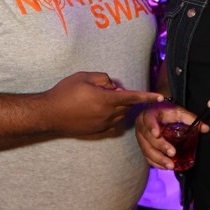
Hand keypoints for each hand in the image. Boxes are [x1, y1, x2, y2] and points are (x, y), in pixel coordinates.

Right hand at [43, 72, 162, 136]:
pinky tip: (95, 110)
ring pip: (119, 115)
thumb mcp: (84, 76)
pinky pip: (111, 123)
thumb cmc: (64, 92)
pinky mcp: (97, 132)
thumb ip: (104, 78)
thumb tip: (113, 87)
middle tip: (105, 90)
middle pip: (126, 105)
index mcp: (106, 100)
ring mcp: (102, 125)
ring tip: (98, 99)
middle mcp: (107, 115)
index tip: (160, 96)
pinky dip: (110, 115)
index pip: (132, 97)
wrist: (49, 114)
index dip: (147, 96)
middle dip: (123, 97)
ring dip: (117, 106)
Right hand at [135, 101, 209, 169]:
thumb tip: (205, 128)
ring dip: (158, 159)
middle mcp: (141, 126)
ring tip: (170, 166)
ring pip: (146, 150)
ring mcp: (140, 137)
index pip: (148, 120)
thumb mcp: (178, 111)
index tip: (157, 134)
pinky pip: (147, 157)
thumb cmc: (167, 111)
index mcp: (149, 114)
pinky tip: (165, 167)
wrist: (156, 113)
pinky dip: (156, 163)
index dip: (152, 126)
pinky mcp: (143, 146)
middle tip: (172, 154)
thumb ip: (191, 119)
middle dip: (160, 147)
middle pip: (148, 138)